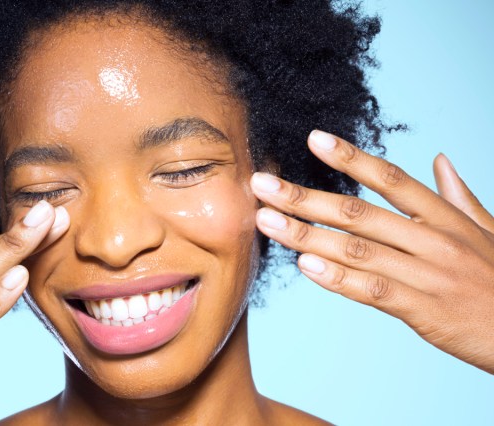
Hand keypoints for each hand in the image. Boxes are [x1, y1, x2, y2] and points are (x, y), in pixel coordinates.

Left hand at [250, 130, 493, 373]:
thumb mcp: (488, 231)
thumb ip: (460, 194)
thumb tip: (440, 158)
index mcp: (445, 216)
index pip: (390, 178)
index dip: (350, 157)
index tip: (312, 139)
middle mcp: (433, 239)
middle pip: (359, 212)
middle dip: (305, 197)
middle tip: (261, 184)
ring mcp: (427, 274)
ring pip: (357, 249)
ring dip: (306, 234)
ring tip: (266, 221)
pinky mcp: (423, 310)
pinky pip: (373, 290)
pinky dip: (337, 278)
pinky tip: (305, 266)